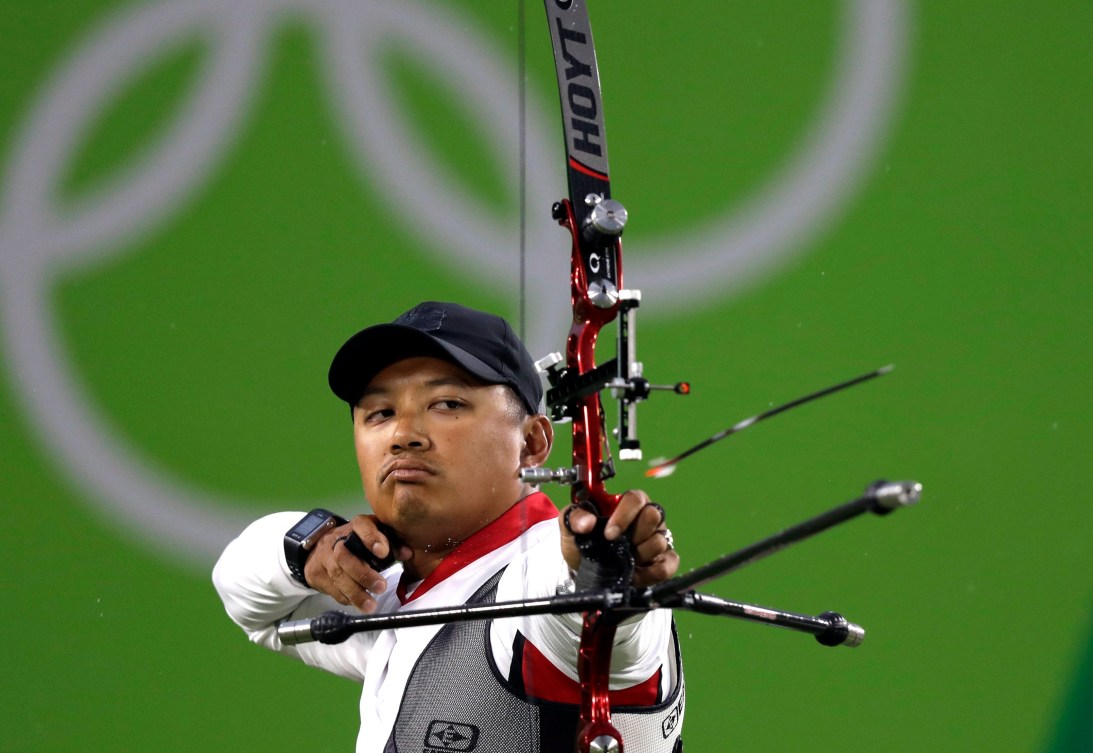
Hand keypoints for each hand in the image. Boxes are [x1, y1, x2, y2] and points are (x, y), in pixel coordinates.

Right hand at [303, 515, 409, 612]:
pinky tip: (357, 603)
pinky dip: (345, 597)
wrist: (320, 546)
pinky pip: (331, 588)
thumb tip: (407, 553)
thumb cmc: (355, 542)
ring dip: (355, 592)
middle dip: (363, 574)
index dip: (371, 538)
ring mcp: (323, 556)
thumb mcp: (373, 536)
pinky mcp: (316, 573)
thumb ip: (392, 543)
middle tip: (381, 587)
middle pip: (345, 556)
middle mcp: (336, 539)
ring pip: (337, 574)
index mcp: (355, 526)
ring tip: (370, 605)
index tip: (383, 552)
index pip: (361, 526)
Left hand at [562, 490, 679, 586]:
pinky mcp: (664, 561)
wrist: (584, 572)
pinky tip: (635, 575)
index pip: (636, 498)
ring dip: (640, 554)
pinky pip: (670, 563)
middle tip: (618, 547)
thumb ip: (574, 518)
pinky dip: (652, 572)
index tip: (608, 534)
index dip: (625, 514)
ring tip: (623, 561)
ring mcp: (658, 539)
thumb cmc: (582, 542)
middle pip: (653, 515)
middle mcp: (646, 519)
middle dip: (634, 534)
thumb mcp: (570, 528)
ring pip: (660, 541)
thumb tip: (587, 522)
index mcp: (626, 504)